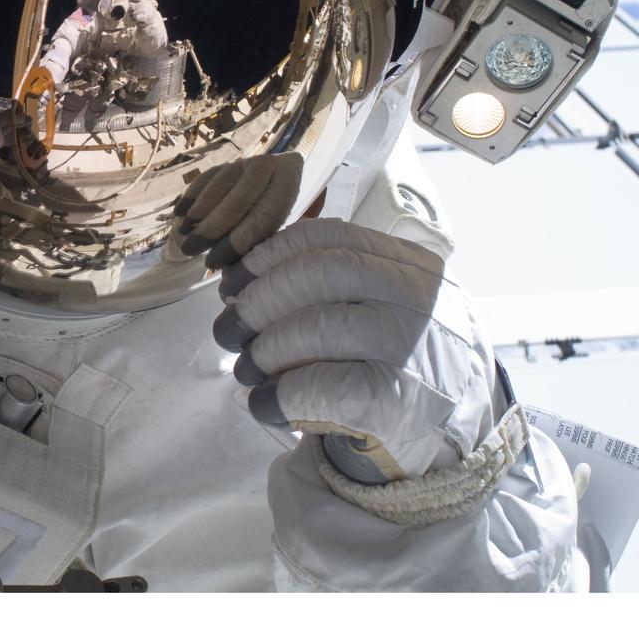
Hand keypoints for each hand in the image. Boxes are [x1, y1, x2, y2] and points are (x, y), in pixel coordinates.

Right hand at [164, 152, 302, 269]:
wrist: (278, 186)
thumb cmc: (276, 222)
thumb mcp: (277, 235)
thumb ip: (258, 250)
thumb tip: (230, 279)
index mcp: (290, 185)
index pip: (266, 214)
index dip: (239, 239)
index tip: (214, 262)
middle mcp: (271, 167)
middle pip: (242, 196)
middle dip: (214, 224)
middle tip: (192, 248)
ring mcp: (246, 162)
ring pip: (221, 182)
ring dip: (199, 209)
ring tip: (184, 232)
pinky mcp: (227, 163)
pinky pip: (207, 176)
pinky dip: (191, 194)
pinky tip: (180, 212)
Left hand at [215, 218, 498, 482]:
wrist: (448, 438)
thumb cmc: (391, 363)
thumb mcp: (378, 306)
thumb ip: (327, 283)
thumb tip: (239, 281)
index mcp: (406, 263)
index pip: (328, 237)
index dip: (269, 255)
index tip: (233, 281)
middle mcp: (415, 296)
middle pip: (318, 275)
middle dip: (259, 301)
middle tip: (227, 330)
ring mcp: (411, 346)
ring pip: (318, 327)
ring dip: (265, 350)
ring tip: (247, 369)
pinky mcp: (398, 400)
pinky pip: (321, 386)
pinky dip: (279, 395)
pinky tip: (265, 405)